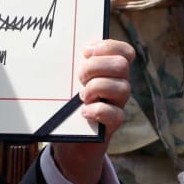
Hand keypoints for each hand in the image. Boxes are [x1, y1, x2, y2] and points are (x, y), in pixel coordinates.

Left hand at [47, 37, 134, 183]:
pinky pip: (116, 114)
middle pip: (121, 65)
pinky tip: (84, 112)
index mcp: (110, 71)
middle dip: (95, 67)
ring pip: (122, 88)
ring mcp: (118, 104)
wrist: (70, 136)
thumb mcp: (71, 80)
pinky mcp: (113, 124)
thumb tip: (59, 48)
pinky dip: (98, 110)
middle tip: (79, 77)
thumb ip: (73, 65)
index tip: (85, 52)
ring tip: (81, 96)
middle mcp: (118, 84)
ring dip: (96, 88)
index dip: (108, 47)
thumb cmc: (69, 103)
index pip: (124, 51)